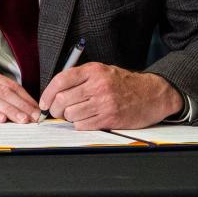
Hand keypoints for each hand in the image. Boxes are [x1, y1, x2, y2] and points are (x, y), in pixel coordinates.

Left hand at [38, 63, 180, 129]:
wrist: (153, 94)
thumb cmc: (124, 84)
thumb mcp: (102, 71)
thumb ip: (79, 78)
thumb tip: (54, 92)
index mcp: (93, 71)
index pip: (60, 81)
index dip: (47, 94)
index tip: (44, 103)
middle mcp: (98, 85)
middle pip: (62, 100)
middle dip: (55, 109)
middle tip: (58, 112)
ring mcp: (104, 103)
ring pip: (71, 114)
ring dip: (68, 118)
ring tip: (76, 115)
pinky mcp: (110, 118)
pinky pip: (82, 125)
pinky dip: (80, 125)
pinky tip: (87, 120)